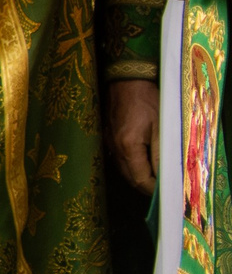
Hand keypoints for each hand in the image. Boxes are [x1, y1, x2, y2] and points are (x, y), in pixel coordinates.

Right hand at [108, 79, 158, 194]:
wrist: (126, 81)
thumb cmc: (147, 101)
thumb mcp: (160, 127)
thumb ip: (161, 154)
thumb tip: (164, 177)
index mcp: (128, 146)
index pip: (140, 179)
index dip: (153, 189)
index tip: (166, 192)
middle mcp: (115, 148)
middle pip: (130, 178)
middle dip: (146, 185)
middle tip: (163, 187)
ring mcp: (109, 143)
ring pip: (123, 170)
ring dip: (138, 176)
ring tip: (155, 176)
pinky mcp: (108, 138)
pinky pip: (119, 159)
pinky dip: (131, 166)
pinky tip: (142, 162)